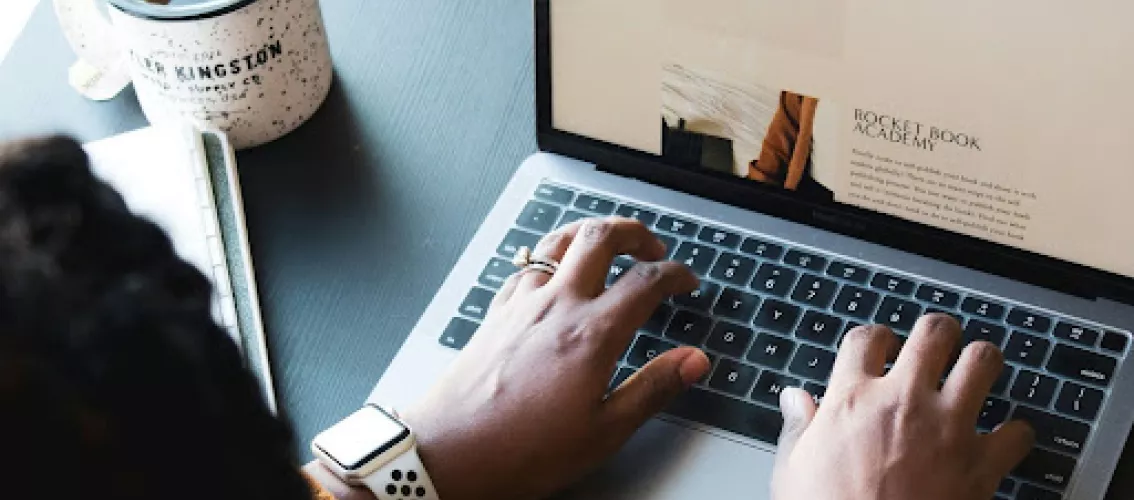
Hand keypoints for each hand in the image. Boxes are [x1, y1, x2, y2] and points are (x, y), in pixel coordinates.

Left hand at [402, 217, 711, 499]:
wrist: (449, 453)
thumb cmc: (522, 450)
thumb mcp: (604, 431)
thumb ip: (653, 388)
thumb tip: (693, 361)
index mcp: (591, 334)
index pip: (646, 281)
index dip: (674, 274)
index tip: (686, 281)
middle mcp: (556, 306)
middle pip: (600, 238)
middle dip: (634, 232)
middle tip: (652, 246)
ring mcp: (521, 305)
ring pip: (558, 242)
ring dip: (589, 233)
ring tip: (607, 244)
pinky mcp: (495, 314)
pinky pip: (526, 267)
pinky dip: (549, 258)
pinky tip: (551, 274)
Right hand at [772, 315, 1034, 499]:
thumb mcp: (793, 471)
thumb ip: (798, 428)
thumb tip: (794, 399)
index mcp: (852, 400)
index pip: (866, 338)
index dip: (874, 337)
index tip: (879, 347)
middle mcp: (904, 402)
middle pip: (933, 333)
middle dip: (938, 333)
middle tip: (938, 344)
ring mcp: (948, 429)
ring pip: (983, 361)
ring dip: (981, 363)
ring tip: (975, 371)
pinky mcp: (982, 464)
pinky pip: (1017, 432)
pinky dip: (1015, 434)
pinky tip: (1004, 439)